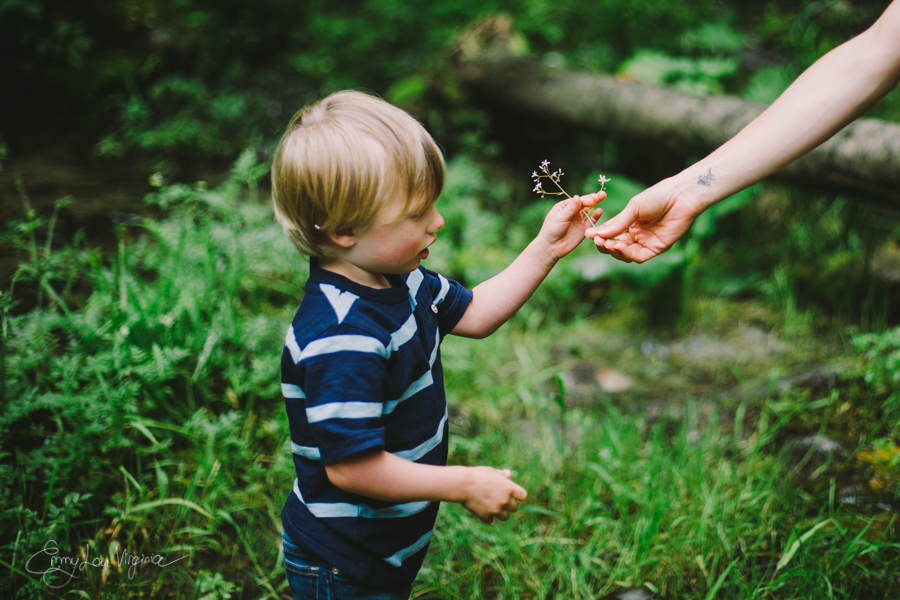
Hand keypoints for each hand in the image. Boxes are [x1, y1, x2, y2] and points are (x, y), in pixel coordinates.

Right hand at [461, 467, 526, 523]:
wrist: (463, 484)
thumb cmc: (477, 475)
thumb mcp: (491, 471)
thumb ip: (501, 475)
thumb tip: (509, 474)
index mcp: (509, 487)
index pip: (522, 496)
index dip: (518, 495)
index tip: (512, 494)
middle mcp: (505, 500)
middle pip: (515, 508)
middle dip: (509, 505)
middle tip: (500, 500)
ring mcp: (496, 509)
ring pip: (505, 517)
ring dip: (500, 513)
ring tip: (492, 506)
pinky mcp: (486, 516)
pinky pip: (491, 520)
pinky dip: (487, 517)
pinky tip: (482, 510)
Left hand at [537, 192, 605, 260]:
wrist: (551, 247)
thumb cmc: (551, 230)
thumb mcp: (560, 217)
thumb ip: (570, 208)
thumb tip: (578, 197)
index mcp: (565, 206)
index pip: (577, 200)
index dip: (585, 199)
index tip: (591, 201)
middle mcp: (573, 212)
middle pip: (585, 203)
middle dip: (593, 198)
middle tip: (602, 194)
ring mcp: (578, 220)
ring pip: (589, 210)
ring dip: (596, 204)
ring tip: (603, 197)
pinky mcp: (583, 229)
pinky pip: (591, 221)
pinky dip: (596, 216)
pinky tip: (600, 211)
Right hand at [585, 179, 703, 262]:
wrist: (681, 196)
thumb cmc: (658, 196)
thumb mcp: (633, 208)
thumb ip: (617, 223)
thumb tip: (595, 233)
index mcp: (630, 222)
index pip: (611, 232)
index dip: (599, 235)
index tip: (588, 234)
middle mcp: (637, 234)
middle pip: (616, 245)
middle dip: (605, 244)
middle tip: (597, 241)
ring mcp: (647, 242)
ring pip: (626, 254)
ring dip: (614, 251)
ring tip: (607, 244)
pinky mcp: (657, 248)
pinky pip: (639, 257)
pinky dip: (627, 254)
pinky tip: (619, 247)